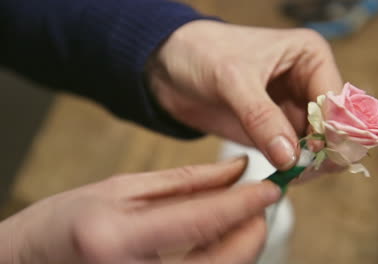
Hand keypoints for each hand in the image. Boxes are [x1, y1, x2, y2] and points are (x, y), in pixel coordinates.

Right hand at [0, 157, 280, 263]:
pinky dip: (223, 256)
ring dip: (241, 243)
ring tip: (239, 213)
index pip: (202, 221)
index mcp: (118, 239)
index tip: (272, 187)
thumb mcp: (122, 187)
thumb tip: (236, 172)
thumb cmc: (67, 220)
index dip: (244, 204)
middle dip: (252, 230)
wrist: (31, 263)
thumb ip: (186, 182)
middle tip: (260, 201)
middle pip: (223, 261)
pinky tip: (219, 234)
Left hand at [147, 20, 342, 169]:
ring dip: (309, 163)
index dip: (331, 131)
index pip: (337, 100)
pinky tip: (282, 176)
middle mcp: (308, 83)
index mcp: (310, 57)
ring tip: (289, 175)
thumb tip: (291, 157)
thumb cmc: (202, 54)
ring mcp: (293, 109)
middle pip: (334, 126)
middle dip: (323, 151)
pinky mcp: (276, 130)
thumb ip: (262, 117)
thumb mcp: (232, 79)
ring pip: (318, 145)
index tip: (314, 157)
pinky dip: (292, 168)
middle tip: (300, 171)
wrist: (171, 67)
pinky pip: (295, 155)